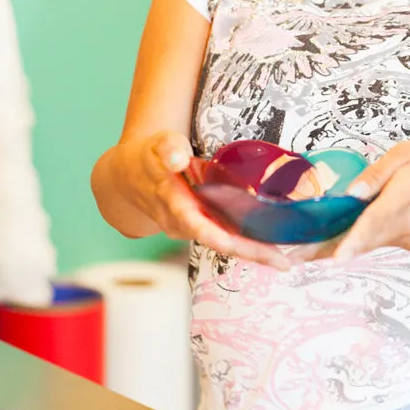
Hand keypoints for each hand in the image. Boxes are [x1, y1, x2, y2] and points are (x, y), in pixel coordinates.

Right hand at [131, 131, 290, 270]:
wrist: (125, 178)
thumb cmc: (146, 159)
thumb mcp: (155, 146)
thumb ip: (167, 148)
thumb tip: (177, 158)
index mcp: (174, 205)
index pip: (200, 228)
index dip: (225, 240)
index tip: (250, 249)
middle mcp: (182, 224)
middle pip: (220, 243)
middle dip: (250, 254)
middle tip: (282, 263)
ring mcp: (191, 228)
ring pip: (224, 244)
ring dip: (253, 252)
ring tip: (284, 260)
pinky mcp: (199, 226)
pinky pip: (224, 237)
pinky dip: (246, 243)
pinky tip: (270, 247)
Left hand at [292, 140, 409, 264]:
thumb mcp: (409, 153)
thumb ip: (378, 173)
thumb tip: (352, 191)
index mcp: (407, 196)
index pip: (376, 220)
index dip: (354, 240)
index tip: (336, 258)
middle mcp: (409, 224)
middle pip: (363, 239)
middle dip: (327, 248)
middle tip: (292, 254)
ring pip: (370, 242)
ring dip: (341, 243)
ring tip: (305, 247)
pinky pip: (381, 240)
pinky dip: (363, 238)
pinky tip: (345, 233)